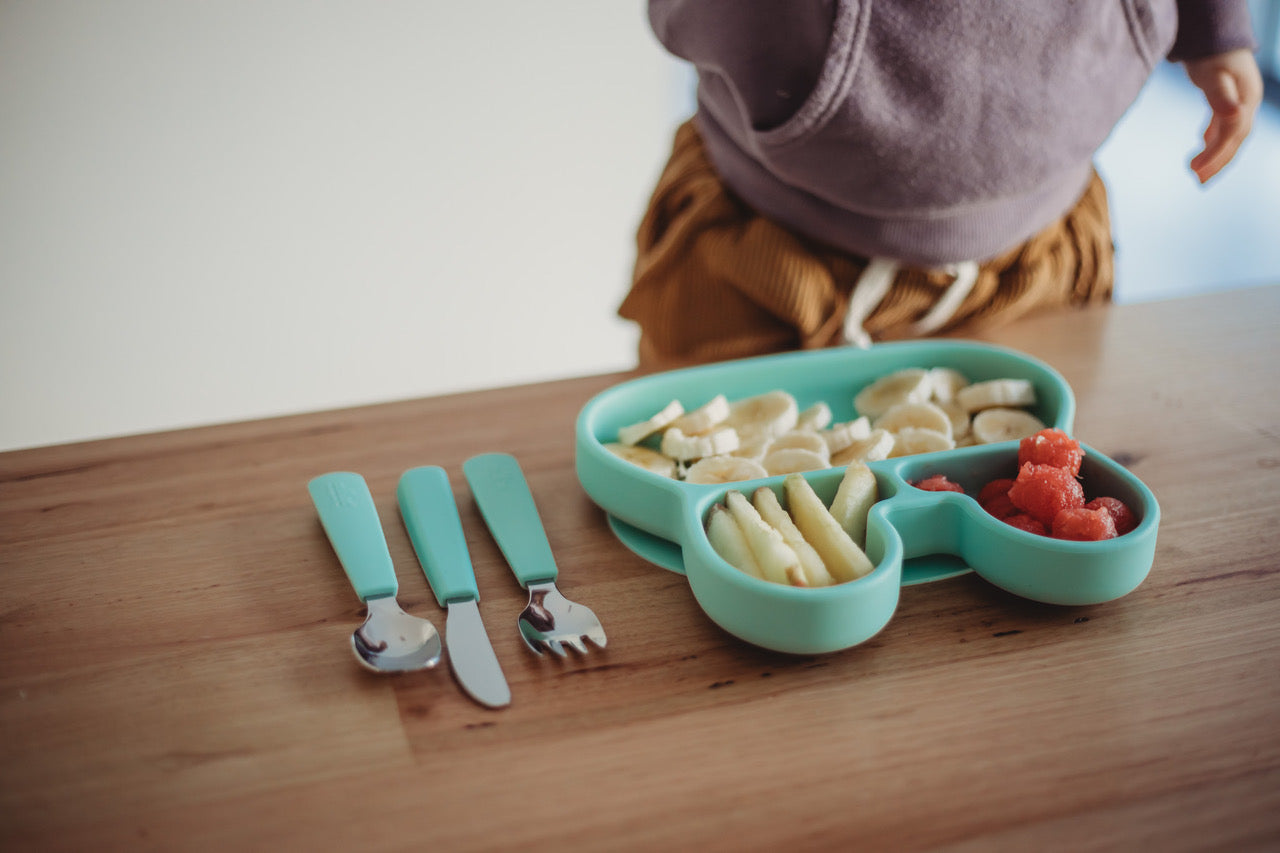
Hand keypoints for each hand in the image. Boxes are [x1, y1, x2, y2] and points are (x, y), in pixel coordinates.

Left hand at [1184, 49, 1263, 183]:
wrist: (1213, 35)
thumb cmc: (1210, 54)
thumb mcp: (1212, 74)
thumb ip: (1221, 96)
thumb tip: (1236, 115)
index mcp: (1246, 99)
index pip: (1233, 134)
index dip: (1216, 154)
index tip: (1196, 171)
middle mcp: (1247, 103)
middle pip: (1235, 140)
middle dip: (1217, 162)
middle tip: (1197, 181)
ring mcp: (1239, 102)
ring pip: (1230, 135)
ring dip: (1214, 154)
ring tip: (1195, 172)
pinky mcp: (1228, 100)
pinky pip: (1223, 126)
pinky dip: (1212, 138)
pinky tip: (1201, 146)